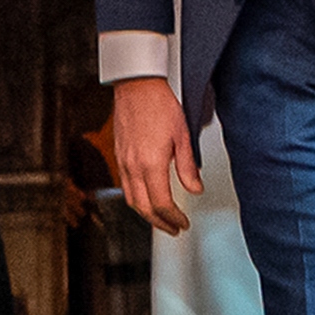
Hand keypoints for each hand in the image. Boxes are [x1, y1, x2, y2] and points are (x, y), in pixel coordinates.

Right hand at [109, 73, 196, 236]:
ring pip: (131, 200)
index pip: (162, 204)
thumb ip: (188, 167)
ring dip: (146, 214)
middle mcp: (133, 166)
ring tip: (161, 219)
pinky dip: (136, 199)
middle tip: (173, 228)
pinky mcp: (118, 155)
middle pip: (144, 208)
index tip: (183, 223)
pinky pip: (124, 186)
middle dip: (159, 223)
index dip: (174, 218)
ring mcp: (123, 162)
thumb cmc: (159, 104)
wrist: (137, 85)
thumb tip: (195, 189)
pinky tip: (146, 197)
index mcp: (151, 164)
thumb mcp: (182, 136)